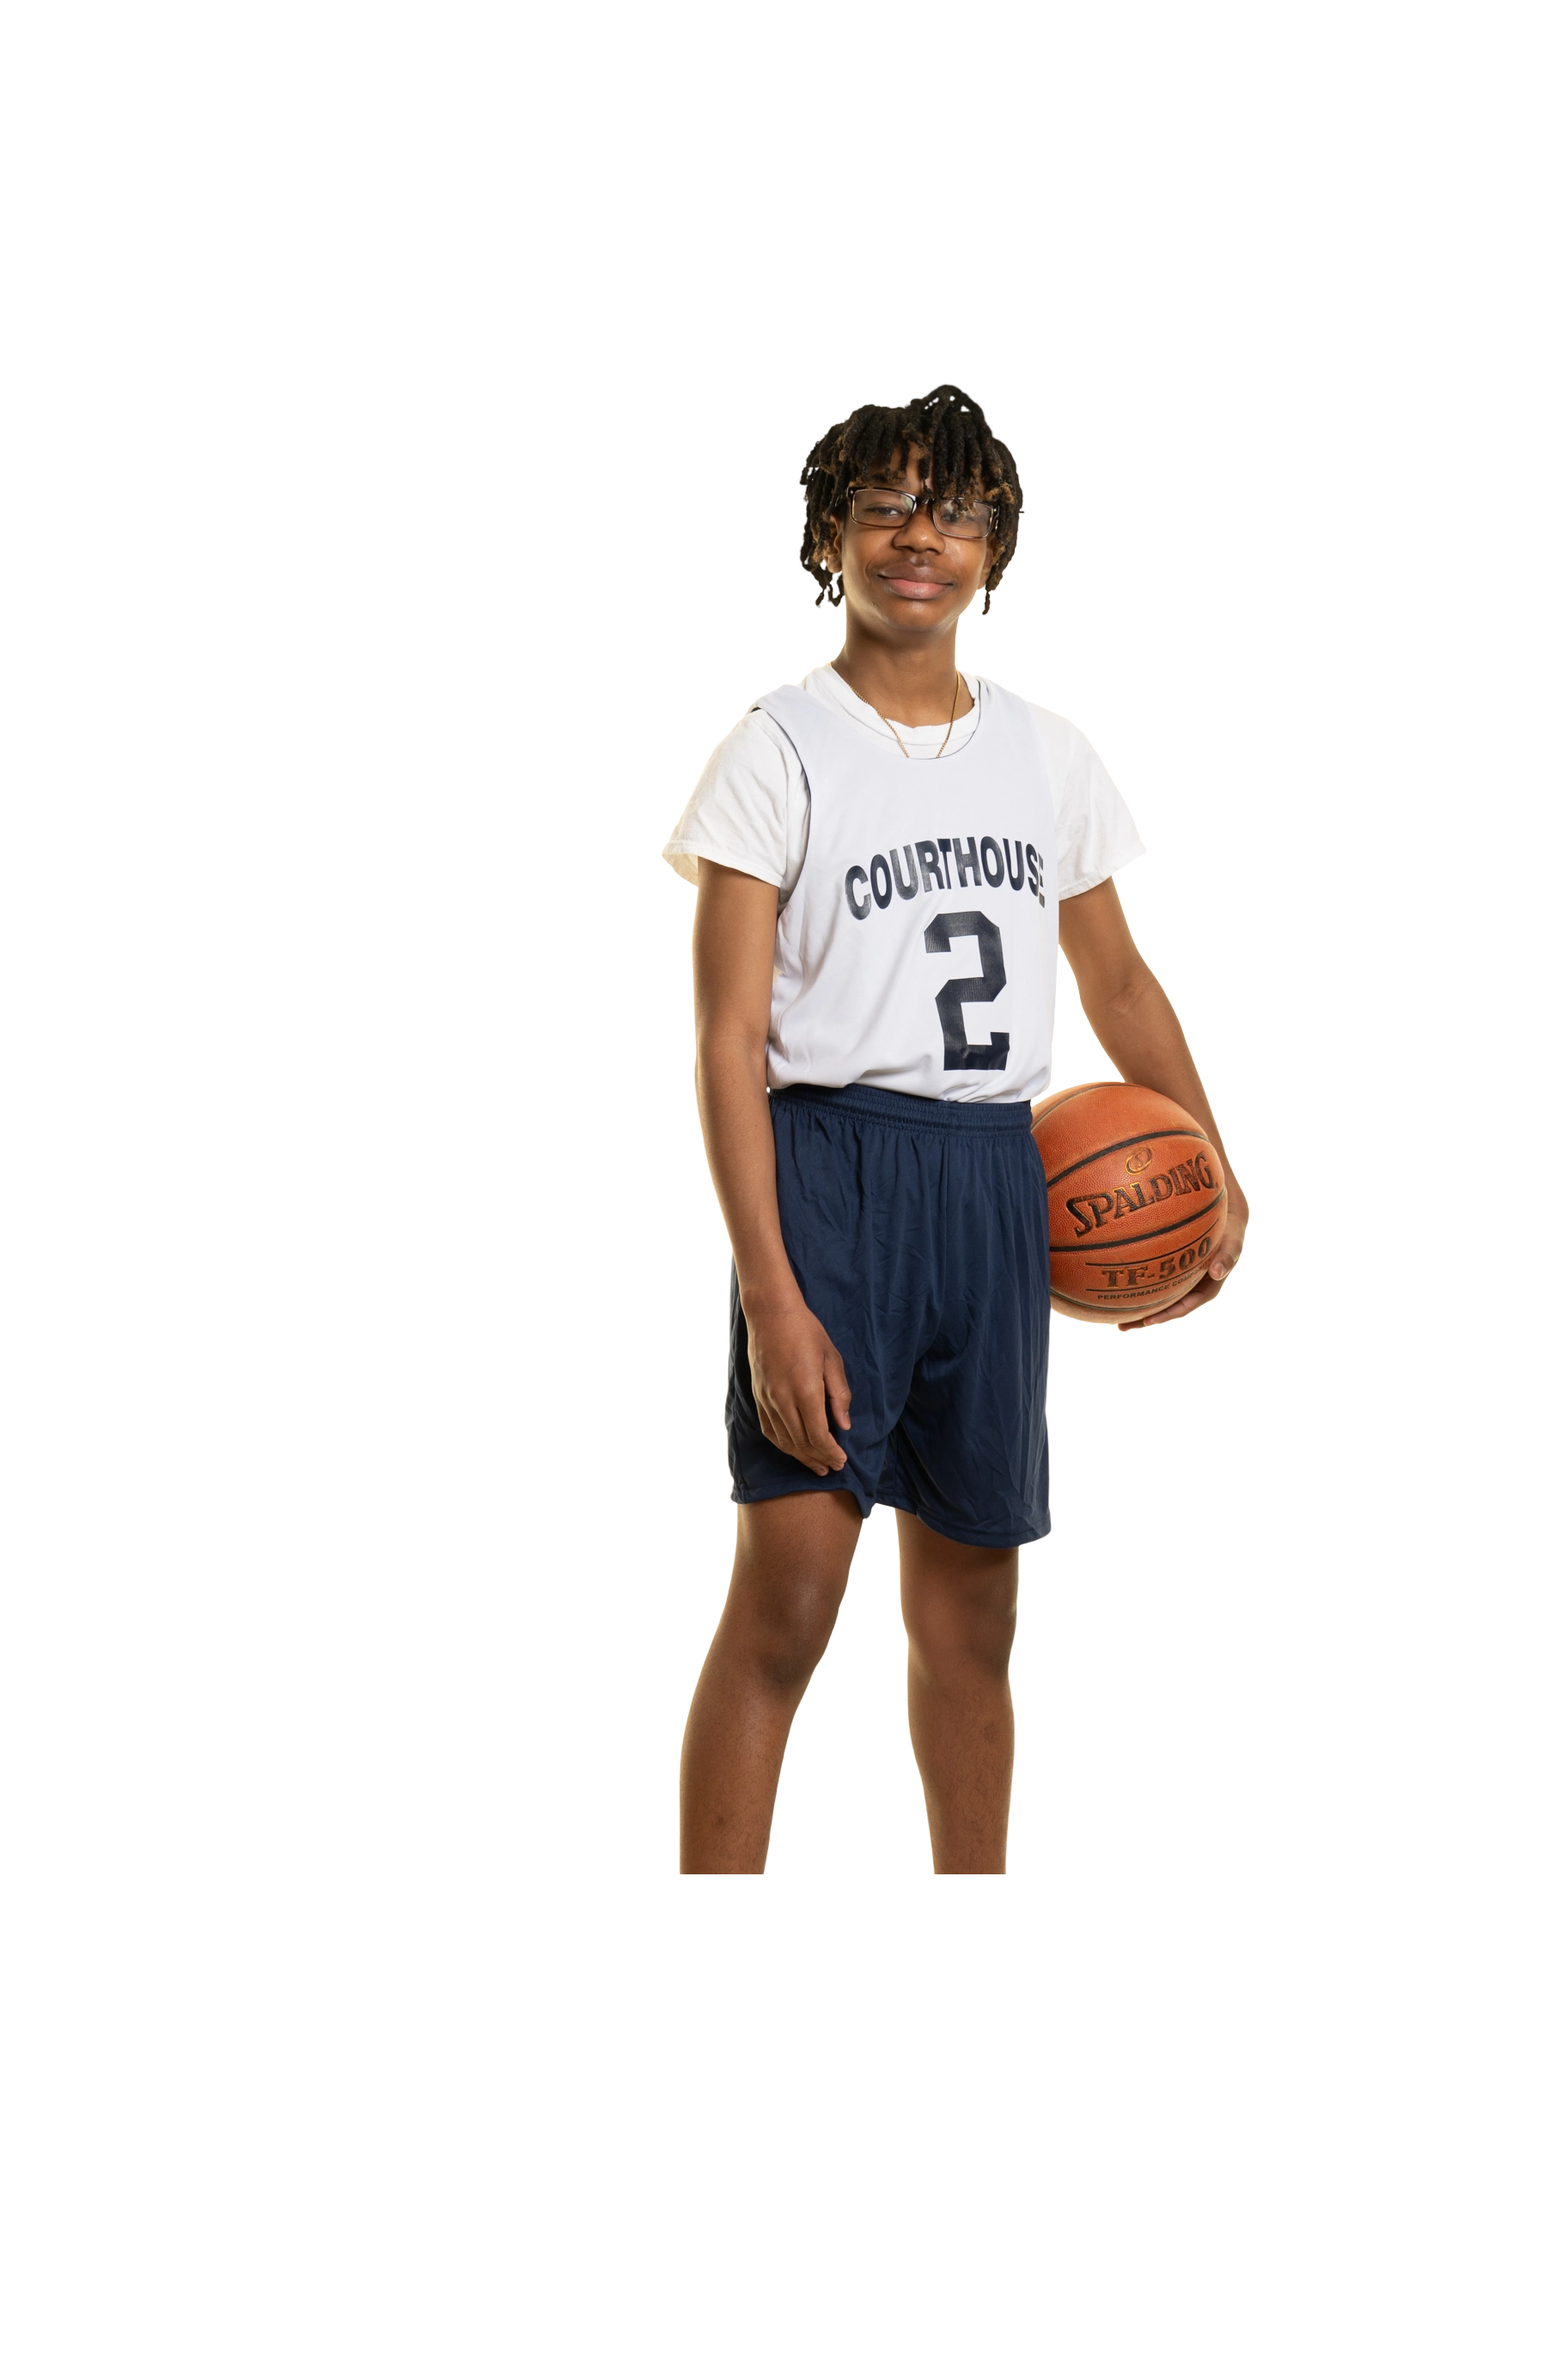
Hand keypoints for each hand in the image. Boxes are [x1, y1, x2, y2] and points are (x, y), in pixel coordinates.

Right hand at [745, 1297, 852, 1473]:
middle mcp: (783, 1400)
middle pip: (801, 1442)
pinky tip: (792, 1449)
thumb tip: (844, 1425)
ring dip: (801, 1456)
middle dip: (819, 1458)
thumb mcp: (832, 1359)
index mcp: (805, 1391)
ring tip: (816, 1466)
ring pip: (784, 1440)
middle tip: (833, 1468)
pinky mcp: (758, 1396)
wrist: (771, 1314)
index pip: (819, 1435)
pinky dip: (782, 1444)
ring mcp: (767, 1399)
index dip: (831, 1452)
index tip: (842, 1460)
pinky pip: (769, 1429)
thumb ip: (839, 1395)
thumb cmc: (807, 1332)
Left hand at [1118, 1187, 1248, 1331]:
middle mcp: (1192, 1285)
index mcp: (1207, 1286)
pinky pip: (1153, 1275)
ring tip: (1112, 1315)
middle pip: (1167, 1306)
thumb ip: (1229, 1253)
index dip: (1168, 1315)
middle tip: (1122, 1327)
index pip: (1186, 1306)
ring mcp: (1182, 1275)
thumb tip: (1217, 1272)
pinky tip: (1115, 1278)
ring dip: (1138, 1305)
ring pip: (1158, 1294)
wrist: (1226, 1212)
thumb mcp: (1234, 1238)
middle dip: (1146, 1318)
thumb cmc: (1230, 1226)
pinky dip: (1137, 1280)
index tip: (1149, 1321)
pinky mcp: (1172, 1263)